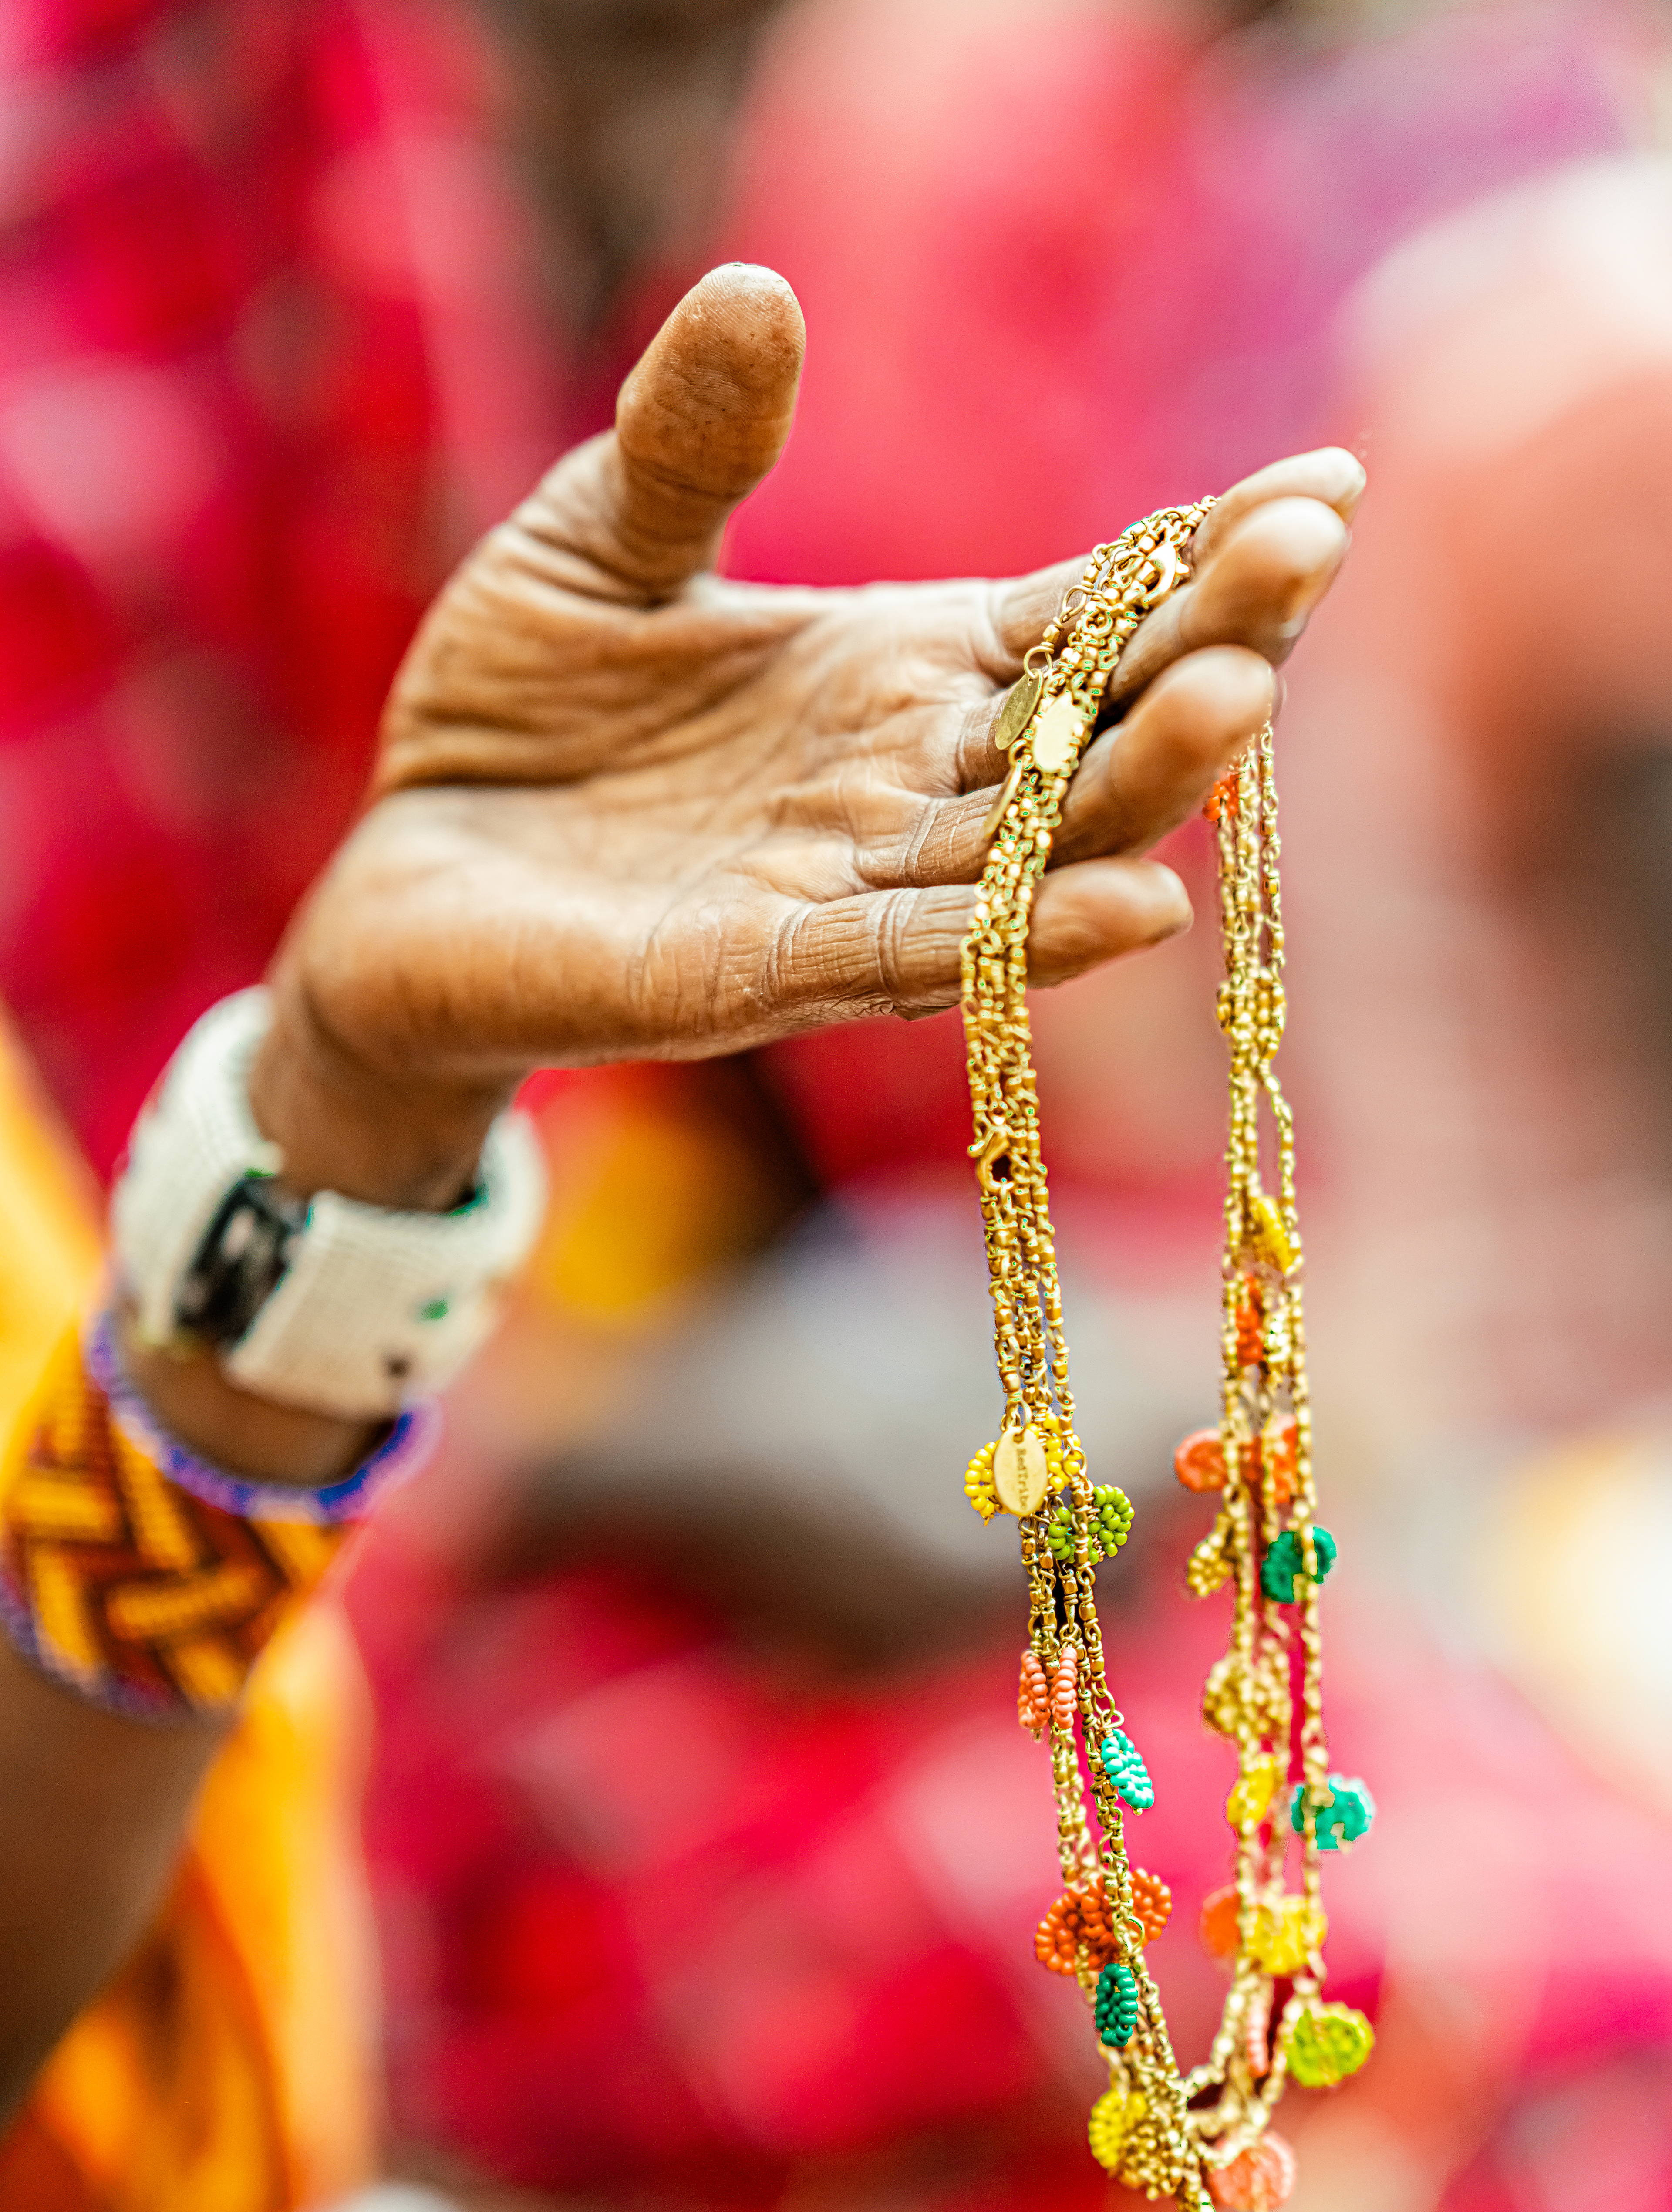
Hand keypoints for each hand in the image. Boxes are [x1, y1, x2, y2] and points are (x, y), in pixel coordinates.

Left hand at [257, 262, 1360, 1204]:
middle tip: (1307, 556)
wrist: (405, 868)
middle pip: (1089, 724)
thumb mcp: (597, 542)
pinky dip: (1018, 939)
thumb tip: (763, 291)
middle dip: (1202, 646)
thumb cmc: (517, 711)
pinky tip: (1130, 906)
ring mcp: (846, 892)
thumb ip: (690, 444)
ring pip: (1030, 849)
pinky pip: (912, 960)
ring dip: (1136, 789)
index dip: (1196, 555)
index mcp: (899, 675)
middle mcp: (907, 789)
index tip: (1324, 485)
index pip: (1080, 611)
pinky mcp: (758, 979)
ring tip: (1235, 705)